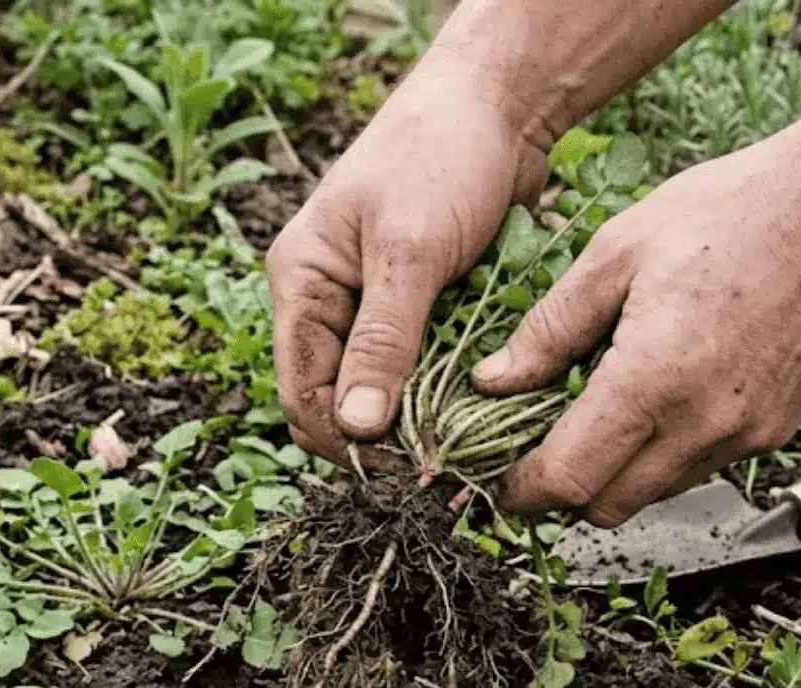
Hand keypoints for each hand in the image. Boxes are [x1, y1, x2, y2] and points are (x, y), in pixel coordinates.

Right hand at [266, 48, 554, 462]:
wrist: (500, 101)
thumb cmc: (440, 157)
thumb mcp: (409, 253)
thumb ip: (383, 342)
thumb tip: (359, 430)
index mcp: (301, 283)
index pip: (302, 394)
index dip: (345, 443)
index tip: (404, 473)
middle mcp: (328, 300)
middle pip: (340, 401)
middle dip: (383, 439)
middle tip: (441, 466)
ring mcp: (374, 305)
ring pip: (385, 391)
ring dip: (421, 417)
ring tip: (466, 440)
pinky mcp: (421, 305)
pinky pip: (424, 366)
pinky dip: (449, 387)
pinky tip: (480, 404)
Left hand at [473, 136, 800, 523]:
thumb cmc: (729, 213)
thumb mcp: (615, 253)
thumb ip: (549, 330)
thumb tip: (493, 381)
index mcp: (652, 380)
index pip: (569, 479)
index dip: (523, 489)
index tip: (501, 477)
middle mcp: (702, 424)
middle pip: (606, 507)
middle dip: (562, 490)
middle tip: (538, 445)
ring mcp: (743, 436)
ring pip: (652, 495)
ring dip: (613, 475)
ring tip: (596, 413)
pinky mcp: (772, 434)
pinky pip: (696, 471)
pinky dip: (660, 456)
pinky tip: (653, 401)